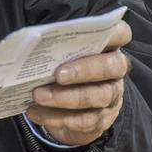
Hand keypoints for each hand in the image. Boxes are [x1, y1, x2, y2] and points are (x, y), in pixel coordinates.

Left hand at [27, 22, 132, 147]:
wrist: (64, 108)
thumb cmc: (61, 69)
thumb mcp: (60, 54)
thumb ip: (56, 45)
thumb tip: (31, 41)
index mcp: (108, 46)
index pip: (120, 33)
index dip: (112, 31)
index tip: (90, 31)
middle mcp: (115, 70)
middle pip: (112, 67)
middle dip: (84, 70)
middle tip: (57, 74)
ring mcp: (112, 96)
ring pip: (98, 96)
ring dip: (66, 98)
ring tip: (38, 96)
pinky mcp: (102, 120)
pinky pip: (84, 121)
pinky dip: (57, 117)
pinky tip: (35, 112)